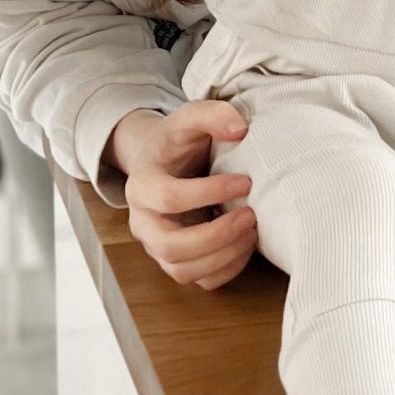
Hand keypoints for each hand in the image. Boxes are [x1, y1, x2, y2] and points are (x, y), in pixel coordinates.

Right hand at [104, 101, 258, 290]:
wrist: (164, 162)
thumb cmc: (177, 143)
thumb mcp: (189, 118)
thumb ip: (211, 114)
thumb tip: (240, 128)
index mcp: (142, 185)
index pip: (168, 197)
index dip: (209, 192)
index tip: (245, 182)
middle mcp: (143, 222)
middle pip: (171, 245)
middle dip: (216, 235)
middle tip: (251, 215)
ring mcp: (157, 247)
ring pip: (184, 270)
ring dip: (223, 255)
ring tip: (253, 231)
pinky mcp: (176, 261)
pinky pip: (199, 281)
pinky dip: (226, 269)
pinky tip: (246, 245)